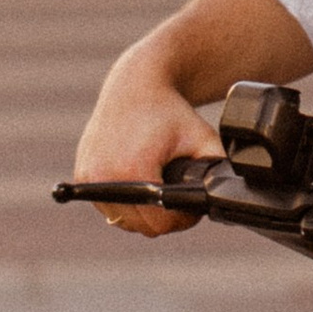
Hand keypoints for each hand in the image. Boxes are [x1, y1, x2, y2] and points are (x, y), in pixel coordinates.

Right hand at [71, 58, 219, 234]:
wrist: (135, 86)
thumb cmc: (170, 112)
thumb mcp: (203, 138)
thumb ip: (217, 168)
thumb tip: (230, 197)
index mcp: (133, 170)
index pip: (160, 223)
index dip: (182, 219)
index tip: (192, 206)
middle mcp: (104, 177)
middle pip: (141, 226)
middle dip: (164, 217)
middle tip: (178, 196)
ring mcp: (89, 176)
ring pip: (123, 220)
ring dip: (143, 214)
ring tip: (160, 189)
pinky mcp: (82, 175)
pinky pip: (108, 207)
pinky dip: (125, 203)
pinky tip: (140, 185)